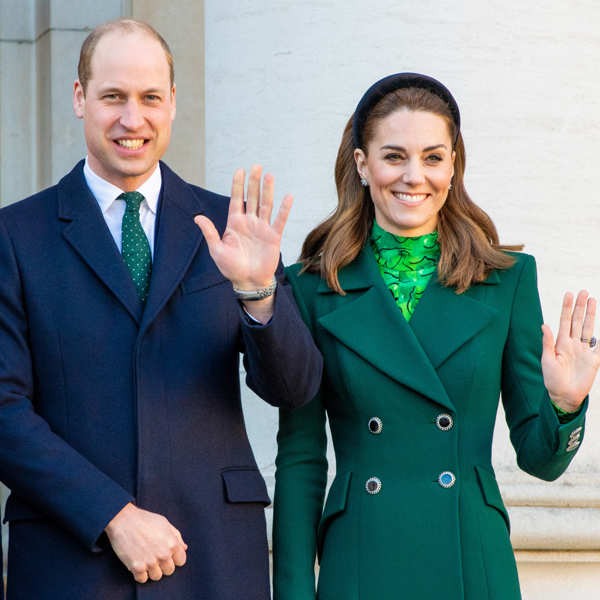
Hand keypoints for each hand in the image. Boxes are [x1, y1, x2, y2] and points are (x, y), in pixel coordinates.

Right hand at [105, 503, 187, 583]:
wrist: (123, 520)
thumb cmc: (145, 519)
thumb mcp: (165, 523)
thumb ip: (176, 536)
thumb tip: (184, 548)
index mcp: (172, 543)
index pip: (181, 561)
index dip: (174, 558)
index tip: (168, 554)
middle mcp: (163, 554)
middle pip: (169, 570)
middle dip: (163, 564)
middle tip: (155, 556)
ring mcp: (150, 562)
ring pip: (157, 576)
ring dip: (152, 570)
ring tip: (146, 559)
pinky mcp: (136, 567)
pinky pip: (142, 579)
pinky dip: (140, 574)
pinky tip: (138, 563)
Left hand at [194, 165, 292, 289]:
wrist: (248, 281)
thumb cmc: (231, 267)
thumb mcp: (216, 250)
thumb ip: (210, 232)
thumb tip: (197, 217)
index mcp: (235, 223)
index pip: (237, 199)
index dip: (238, 185)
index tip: (240, 170)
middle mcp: (249, 222)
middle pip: (253, 197)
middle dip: (253, 182)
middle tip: (256, 166)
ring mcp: (262, 228)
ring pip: (266, 205)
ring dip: (268, 190)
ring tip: (269, 175)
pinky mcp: (274, 237)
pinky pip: (280, 220)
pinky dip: (284, 209)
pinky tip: (288, 197)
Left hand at [541, 290, 599, 410]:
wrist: (564, 396)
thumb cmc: (552, 380)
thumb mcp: (547, 361)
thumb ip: (547, 343)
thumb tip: (544, 325)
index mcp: (561, 343)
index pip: (565, 321)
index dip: (567, 308)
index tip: (569, 294)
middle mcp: (573, 344)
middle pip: (578, 321)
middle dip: (581, 306)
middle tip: (584, 291)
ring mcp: (584, 350)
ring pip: (589, 328)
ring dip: (591, 315)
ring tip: (593, 300)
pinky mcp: (594, 359)